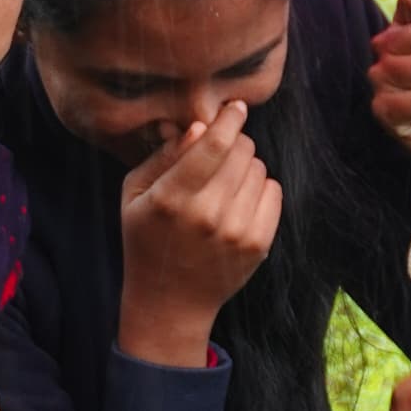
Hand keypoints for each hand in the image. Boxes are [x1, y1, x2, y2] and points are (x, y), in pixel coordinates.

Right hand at [116, 98, 281, 367]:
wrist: (169, 301)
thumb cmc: (146, 239)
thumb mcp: (136, 195)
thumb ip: (164, 157)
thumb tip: (198, 126)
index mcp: (171, 198)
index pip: (214, 144)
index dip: (229, 119)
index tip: (235, 108)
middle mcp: (207, 215)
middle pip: (242, 151)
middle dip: (233, 144)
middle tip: (219, 156)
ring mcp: (236, 232)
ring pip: (259, 169)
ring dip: (245, 168)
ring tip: (223, 187)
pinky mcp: (258, 245)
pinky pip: (274, 191)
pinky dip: (260, 189)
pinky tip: (239, 202)